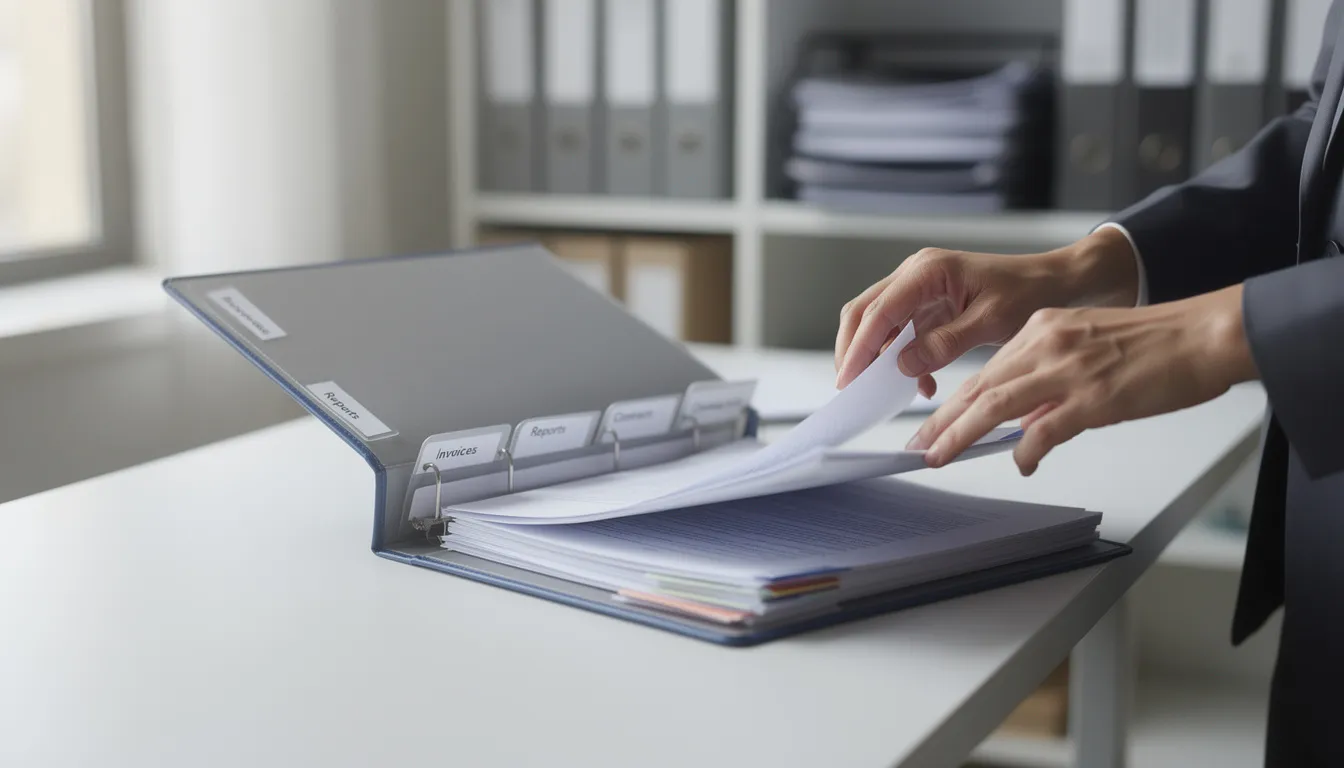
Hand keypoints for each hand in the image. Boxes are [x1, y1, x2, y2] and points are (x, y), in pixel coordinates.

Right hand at [834, 227, 1141, 394]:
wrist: (1058, 282)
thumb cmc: (1030, 291)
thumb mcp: (991, 321)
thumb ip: (945, 342)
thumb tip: (903, 364)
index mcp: (927, 270)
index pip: (879, 311)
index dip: (859, 347)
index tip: (849, 378)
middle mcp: (915, 275)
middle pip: (865, 312)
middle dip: (854, 350)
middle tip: (850, 387)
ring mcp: (919, 289)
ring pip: (878, 324)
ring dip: (878, 357)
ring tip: (883, 390)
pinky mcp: (928, 306)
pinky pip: (901, 333)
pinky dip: (902, 359)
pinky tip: (920, 383)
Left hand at [906, 285, 1258, 474]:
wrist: (1203, 335)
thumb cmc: (1156, 344)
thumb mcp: (1088, 347)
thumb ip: (1051, 379)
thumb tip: (1026, 423)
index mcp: (1044, 329)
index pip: (986, 371)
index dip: (955, 401)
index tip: (932, 423)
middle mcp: (1048, 343)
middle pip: (981, 386)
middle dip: (944, 420)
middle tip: (919, 446)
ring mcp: (1069, 369)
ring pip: (997, 404)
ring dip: (963, 433)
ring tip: (940, 455)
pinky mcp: (1094, 395)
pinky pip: (1045, 429)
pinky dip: (1027, 450)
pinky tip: (1022, 465)